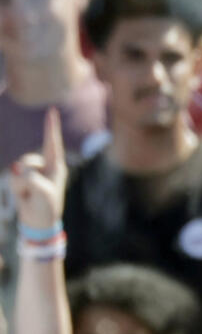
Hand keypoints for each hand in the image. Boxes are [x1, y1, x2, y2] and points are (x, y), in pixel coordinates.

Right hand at [10, 109, 66, 229]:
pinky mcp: (21, 179)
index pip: (53, 143)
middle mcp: (44, 166)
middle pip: (28, 160)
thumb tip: (21, 172)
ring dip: (22, 185)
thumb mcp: (44, 193)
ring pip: (18, 169)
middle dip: (27, 175)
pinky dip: (17, 189)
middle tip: (35, 191)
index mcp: (56, 167)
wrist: (38, 222)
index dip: (51, 127)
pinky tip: (25, 196)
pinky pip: (13, 178)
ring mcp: (32, 172)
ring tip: (31, 195)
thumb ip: (33, 179)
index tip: (51, 111)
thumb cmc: (47, 207)